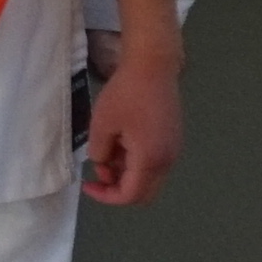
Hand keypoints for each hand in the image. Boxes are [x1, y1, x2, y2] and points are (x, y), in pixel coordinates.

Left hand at [82, 38, 185, 203]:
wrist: (153, 66)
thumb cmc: (126, 93)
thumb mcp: (102, 124)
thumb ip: (99, 152)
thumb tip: (102, 164)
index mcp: (150, 159)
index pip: (130, 195)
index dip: (106, 196)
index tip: (88, 185)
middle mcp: (167, 161)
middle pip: (144, 193)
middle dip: (118, 188)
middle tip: (98, 171)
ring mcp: (173, 150)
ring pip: (149, 178)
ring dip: (126, 173)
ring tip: (107, 149)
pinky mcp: (173, 139)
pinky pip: (154, 163)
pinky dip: (136, 162)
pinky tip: (122, 142)